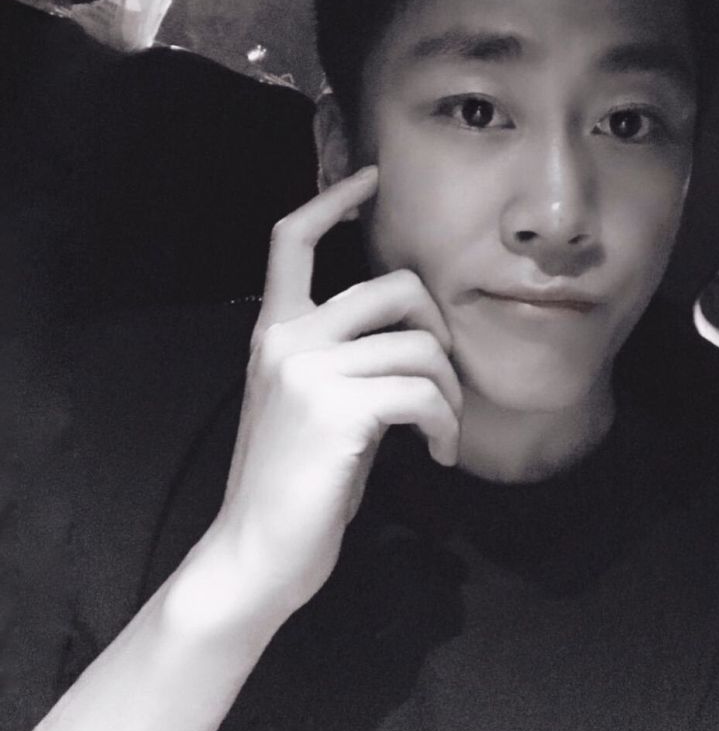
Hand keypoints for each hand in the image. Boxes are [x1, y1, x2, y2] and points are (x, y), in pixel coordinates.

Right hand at [208, 166, 461, 614]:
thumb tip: (413, 336)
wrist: (256, 553)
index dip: (332, 199)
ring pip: (420, 347)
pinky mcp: (338, 410)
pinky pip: (424, 393)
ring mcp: (309, 371)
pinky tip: (439, 453)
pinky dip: (446, 424)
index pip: (291, 240)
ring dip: (450, 392)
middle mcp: (286, 339)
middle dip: (439, 326)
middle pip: (393, 285)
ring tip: (444, 430)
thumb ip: (344, 358)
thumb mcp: (312, 403)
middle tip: (446, 375)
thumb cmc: (295, 482)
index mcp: (274, 332)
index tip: (371, 177)